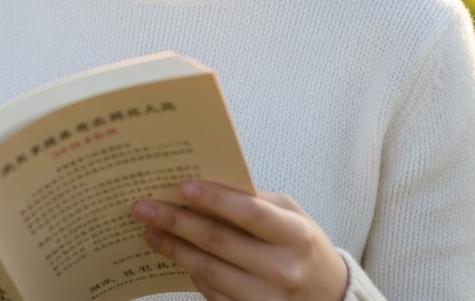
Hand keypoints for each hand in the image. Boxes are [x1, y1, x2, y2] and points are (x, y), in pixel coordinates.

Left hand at [133, 180, 348, 300]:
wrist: (329, 296)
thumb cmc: (302, 244)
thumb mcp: (290, 214)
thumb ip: (253, 200)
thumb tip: (204, 186)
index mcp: (296, 235)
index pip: (250, 213)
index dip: (215, 199)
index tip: (182, 187)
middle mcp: (284, 270)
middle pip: (220, 242)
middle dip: (177, 222)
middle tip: (145, 208)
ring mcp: (269, 300)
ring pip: (210, 271)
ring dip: (175, 249)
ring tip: (150, 232)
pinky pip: (213, 294)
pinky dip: (190, 272)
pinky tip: (173, 254)